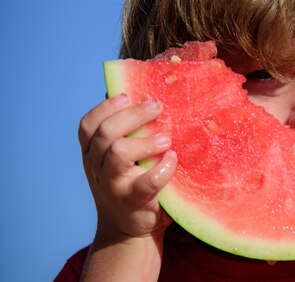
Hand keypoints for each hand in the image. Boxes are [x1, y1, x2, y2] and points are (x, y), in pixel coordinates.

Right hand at [78, 94, 177, 240]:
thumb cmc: (129, 183)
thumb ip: (123, 134)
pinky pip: (146, 181)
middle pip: (105, 133)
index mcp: (91, 154)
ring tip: (167, 138)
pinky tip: (173, 159)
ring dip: (145, 141)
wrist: (128, 232)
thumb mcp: (117, 160)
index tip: (127, 96)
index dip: (105, 108)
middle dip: (132, 115)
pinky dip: (163, 167)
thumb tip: (136, 96)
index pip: (87, 125)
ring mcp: (113, 185)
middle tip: (157, 106)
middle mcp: (97, 168)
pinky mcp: (133, 201)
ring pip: (118, 152)